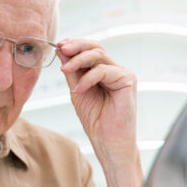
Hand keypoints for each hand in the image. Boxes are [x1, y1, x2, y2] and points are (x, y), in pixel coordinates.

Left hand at [57, 39, 137, 163]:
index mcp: (103, 71)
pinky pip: (104, 71)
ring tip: (65, 69)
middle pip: (96, 47)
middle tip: (62, 47)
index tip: (58, 45)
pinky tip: (78, 89)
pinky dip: (88, 78)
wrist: (108, 142)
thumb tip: (61, 50)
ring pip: (99, 55)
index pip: (89, 50)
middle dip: (76, 46)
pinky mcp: (128, 80)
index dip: (74, 45)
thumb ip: (72, 72)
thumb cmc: (95, 120)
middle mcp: (114, 70)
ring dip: (78, 60)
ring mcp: (122, 74)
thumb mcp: (77, 91)